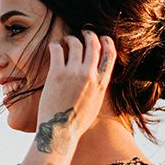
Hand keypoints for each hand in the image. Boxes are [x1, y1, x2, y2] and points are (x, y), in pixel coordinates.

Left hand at [36, 31, 115, 145]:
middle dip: (89, 35)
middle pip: (94, 45)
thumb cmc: (76, 123)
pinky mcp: (57, 74)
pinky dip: (56, 45)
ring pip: (76, 44)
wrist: (60, 132)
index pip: (110, 55)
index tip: (102, 38)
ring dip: (71, 38)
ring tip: (66, 40)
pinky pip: (57, 50)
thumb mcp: (95, 105)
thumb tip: (97, 80)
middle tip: (83, 33)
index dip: (107, 42)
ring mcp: (73, 74)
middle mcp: (90, 76)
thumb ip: (98, 89)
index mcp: (101, 84)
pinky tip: (54, 46)